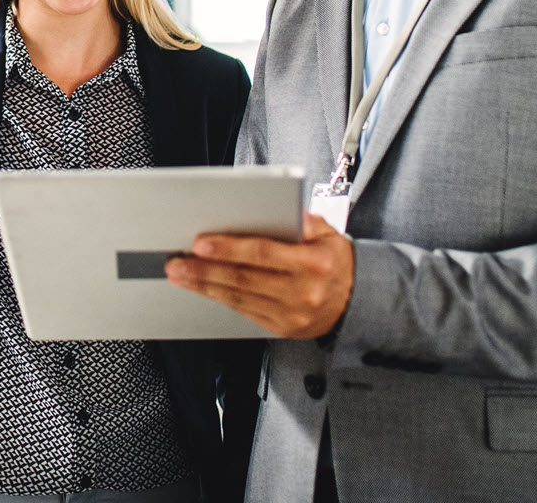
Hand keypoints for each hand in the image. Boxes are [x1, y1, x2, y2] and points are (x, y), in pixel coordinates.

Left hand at [165, 212, 353, 338]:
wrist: (360, 301)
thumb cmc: (337, 261)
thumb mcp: (329, 233)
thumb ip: (302, 220)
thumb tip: (274, 208)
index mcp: (315, 263)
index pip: (264, 253)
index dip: (229, 249)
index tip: (201, 243)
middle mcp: (304, 291)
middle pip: (245, 278)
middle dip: (205, 269)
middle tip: (176, 261)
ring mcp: (293, 315)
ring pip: (240, 298)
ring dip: (205, 286)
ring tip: (180, 274)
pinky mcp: (284, 328)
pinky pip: (245, 312)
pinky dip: (220, 299)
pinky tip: (203, 288)